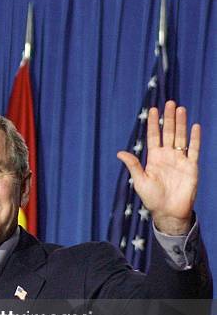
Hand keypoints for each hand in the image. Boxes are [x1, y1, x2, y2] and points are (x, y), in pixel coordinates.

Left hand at [117, 100, 200, 234]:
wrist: (168, 212)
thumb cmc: (152, 198)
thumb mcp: (140, 180)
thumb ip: (133, 165)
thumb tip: (119, 152)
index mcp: (154, 158)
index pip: (154, 136)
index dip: (154, 123)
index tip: (153, 110)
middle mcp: (167, 156)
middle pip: (168, 133)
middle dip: (169, 118)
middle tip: (170, 103)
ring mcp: (180, 160)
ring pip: (181, 138)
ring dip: (181, 124)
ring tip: (181, 109)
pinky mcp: (191, 167)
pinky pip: (193, 150)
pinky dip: (195, 139)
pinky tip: (194, 126)